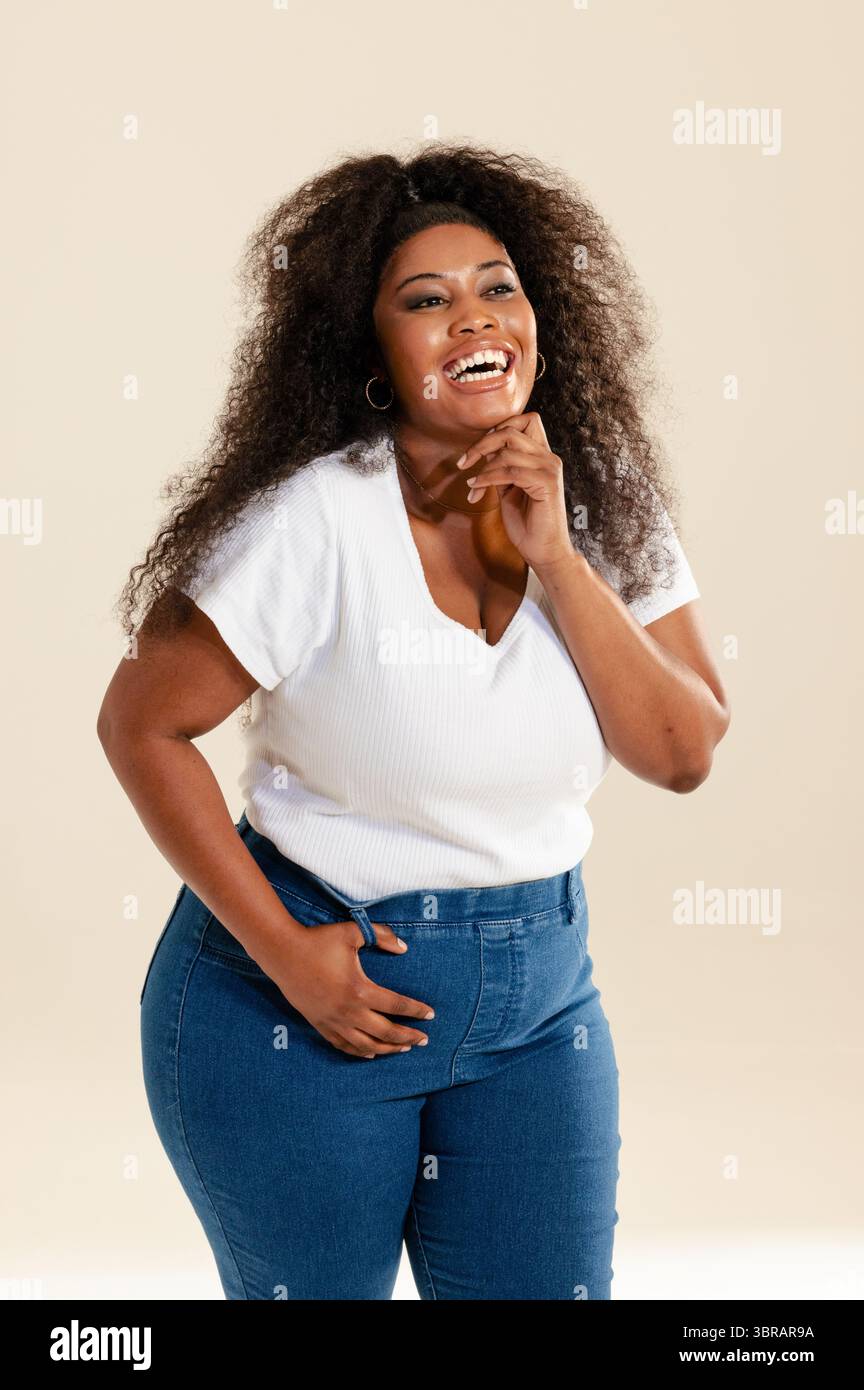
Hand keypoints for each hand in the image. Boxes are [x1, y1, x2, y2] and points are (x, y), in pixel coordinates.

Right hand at [258, 917, 434, 1059]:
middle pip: (386, 1032)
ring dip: (387, 1049)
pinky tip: (370, 1054)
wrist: (282, 953)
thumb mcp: (351, 932)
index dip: (416, 1011)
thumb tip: (403, 948)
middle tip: (424, 1040)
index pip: (397, 1005)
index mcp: (360, 990)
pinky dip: (360, 1053)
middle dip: (408, 1037)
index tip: (431, 1014)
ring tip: (403, 1049)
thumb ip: (381, 936)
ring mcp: (333, 1021)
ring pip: (366, 1045)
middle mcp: (348, 1012)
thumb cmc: (318, 940)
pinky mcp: (319, 1025)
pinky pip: (343, 1046)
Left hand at [457, 412, 574, 569]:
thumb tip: (484, 449)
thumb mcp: (508, 488)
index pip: (526, 420)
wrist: (543, 551)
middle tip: (463, 462)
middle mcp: (549, 458)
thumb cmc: (527, 523)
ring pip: (508, 451)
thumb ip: (501, 467)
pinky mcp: (547, 483)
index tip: (478, 449)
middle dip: (482, 443)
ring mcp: (550, 469)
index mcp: (542, 456)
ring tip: (472, 485)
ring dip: (482, 468)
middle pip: (511, 430)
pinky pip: (510, 471)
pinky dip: (488, 479)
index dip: (499, 428)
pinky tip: (476, 490)